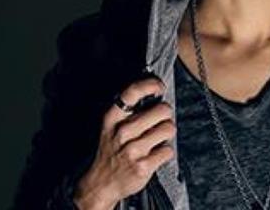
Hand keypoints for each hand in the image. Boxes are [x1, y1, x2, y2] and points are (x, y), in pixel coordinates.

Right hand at [73, 77, 175, 209]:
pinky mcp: (142, 166)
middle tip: (159, 122)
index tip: (159, 87)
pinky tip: (154, 154)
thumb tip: (154, 93)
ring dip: (167, 134)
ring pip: (168, 128)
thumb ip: (129, 110)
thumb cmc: (111, 151)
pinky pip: (168, 150)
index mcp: (113, 118)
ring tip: (157, 139)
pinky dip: (165, 152)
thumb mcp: (111, 127)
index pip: (133, 92)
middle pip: (162, 110)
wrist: (101, 184)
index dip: (151, 85)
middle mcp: (122, 132)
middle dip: (165, 115)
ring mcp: (132, 150)